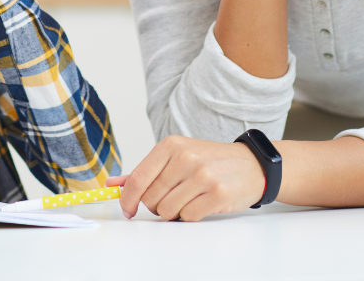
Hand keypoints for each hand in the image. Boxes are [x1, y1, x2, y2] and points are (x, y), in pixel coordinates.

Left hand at [108, 135, 266, 221]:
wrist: (250, 164)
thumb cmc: (209, 161)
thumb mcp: (177, 156)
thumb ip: (145, 171)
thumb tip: (112, 184)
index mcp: (171, 146)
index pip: (137, 179)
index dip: (127, 200)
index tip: (127, 210)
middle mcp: (186, 158)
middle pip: (150, 198)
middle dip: (156, 205)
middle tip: (172, 198)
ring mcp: (203, 175)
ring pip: (167, 210)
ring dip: (174, 212)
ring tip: (188, 199)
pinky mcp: (218, 194)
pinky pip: (187, 217)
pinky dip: (190, 215)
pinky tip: (202, 203)